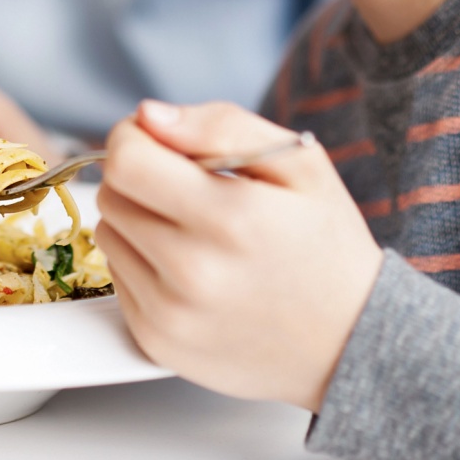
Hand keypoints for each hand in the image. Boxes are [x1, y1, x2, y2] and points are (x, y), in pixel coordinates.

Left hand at [96, 100, 381, 412]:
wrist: (351, 343)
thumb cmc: (326, 246)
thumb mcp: (300, 164)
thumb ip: (221, 125)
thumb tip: (148, 116)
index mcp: (231, 218)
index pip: (126, 161)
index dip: (134, 138)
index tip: (158, 141)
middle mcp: (194, 272)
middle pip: (112, 195)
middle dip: (140, 178)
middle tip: (188, 190)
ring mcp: (171, 315)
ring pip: (109, 234)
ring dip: (138, 221)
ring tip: (194, 233)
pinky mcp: (157, 343)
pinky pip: (117, 279)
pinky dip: (143, 264)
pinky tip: (190, 270)